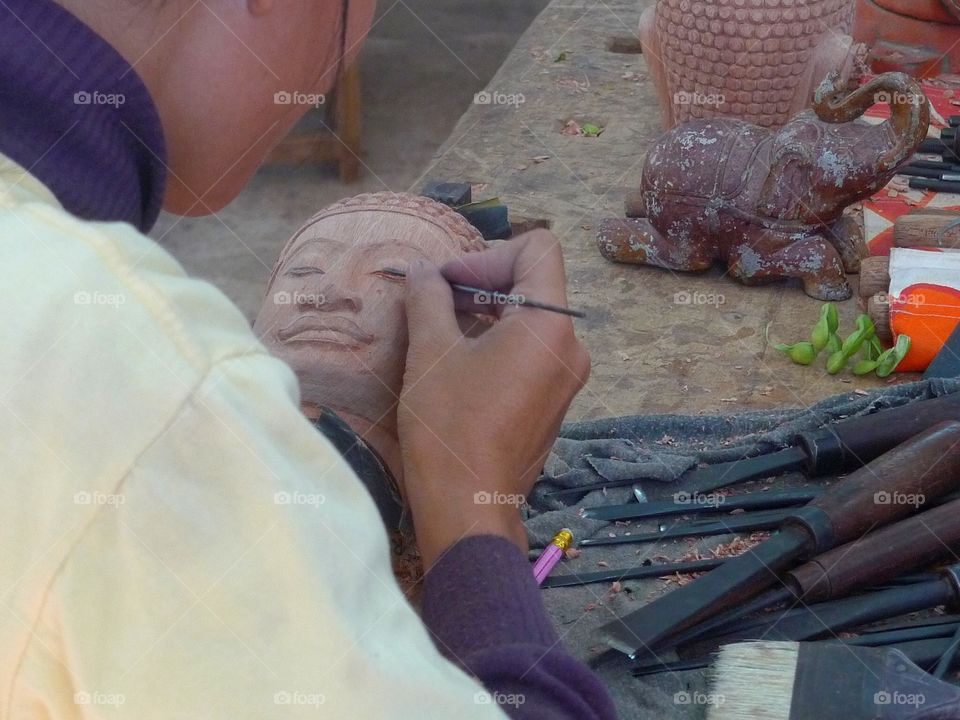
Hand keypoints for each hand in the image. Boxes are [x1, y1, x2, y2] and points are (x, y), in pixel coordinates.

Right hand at [398, 230, 589, 566]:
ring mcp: (566, 378)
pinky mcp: (553, 401)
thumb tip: (422, 269)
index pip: (538, 249)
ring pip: (531, 319)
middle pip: (534, 283)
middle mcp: (571, 347)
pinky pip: (531, 351)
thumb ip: (429, 297)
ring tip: (439, 328)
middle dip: (481, 282)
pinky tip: (459, 361)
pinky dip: (497, 342)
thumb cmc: (450, 426)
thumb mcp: (431, 352)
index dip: (487, 254)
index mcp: (551, 325)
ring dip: (485, 312)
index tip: (447, 282)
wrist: (468, 508)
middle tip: (433, 299)